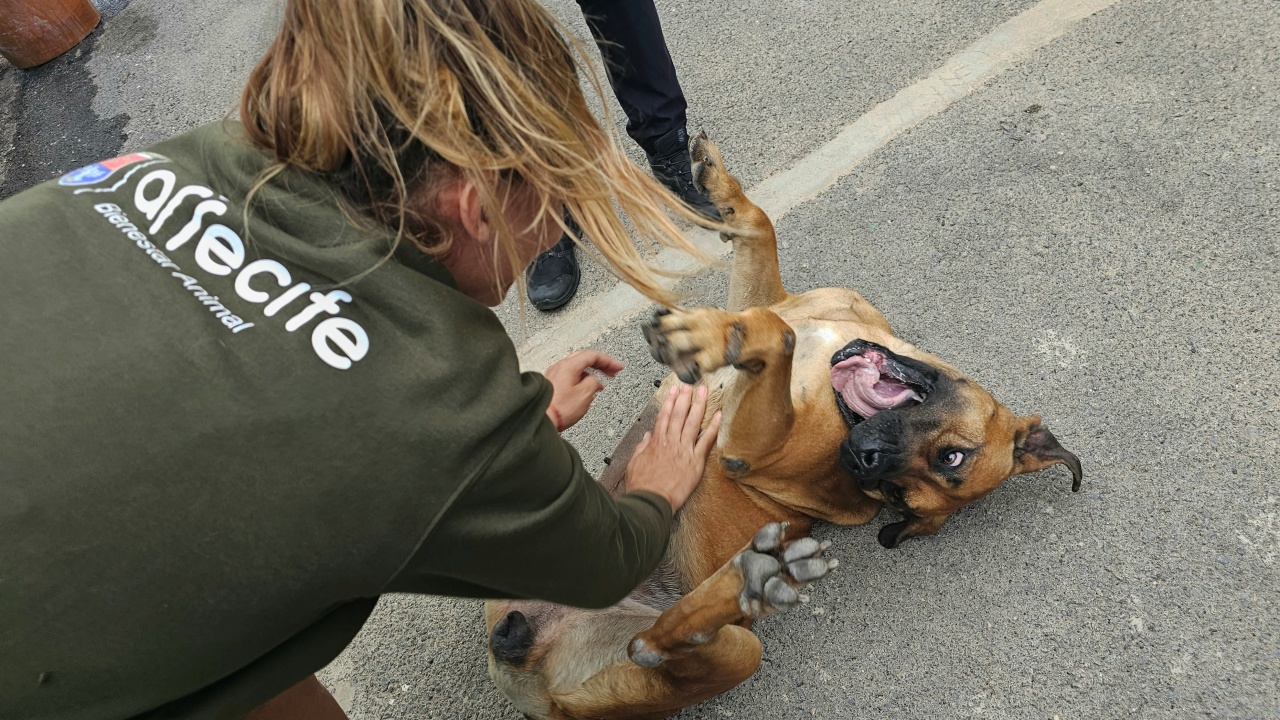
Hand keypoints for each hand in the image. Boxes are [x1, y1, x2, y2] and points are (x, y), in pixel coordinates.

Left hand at [543, 350, 622, 431]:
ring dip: (591, 372)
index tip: (618, 367)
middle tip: (612, 371)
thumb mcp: (585, 394)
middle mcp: (560, 367)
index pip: (592, 355)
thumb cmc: (559, 409)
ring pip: (577, 367)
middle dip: (601, 364)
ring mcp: (554, 375)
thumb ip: (594, 383)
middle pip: (584, 358)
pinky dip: (581, 379)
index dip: (608, 360)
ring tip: (601, 383)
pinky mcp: (552, 384)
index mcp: (568, 366)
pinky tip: (586, 389)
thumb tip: (595, 382)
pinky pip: (570, 376)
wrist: (541, 420)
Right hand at [625, 384, 721, 512]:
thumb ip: (642, 448)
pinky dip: (713, 427)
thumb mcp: (635, 463)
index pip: (664, 416)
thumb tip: (647, 437)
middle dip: (685, 397)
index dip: (670, 401)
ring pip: (693, 422)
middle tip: (690, 384)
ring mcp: (684, 451)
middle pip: (679, 414)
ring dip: (699, 405)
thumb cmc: (642, 486)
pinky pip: (706, 441)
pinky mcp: (695, 462)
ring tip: (703, 391)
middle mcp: (671, 443)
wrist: (651, 501)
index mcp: (656, 442)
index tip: (675, 391)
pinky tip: (718, 415)